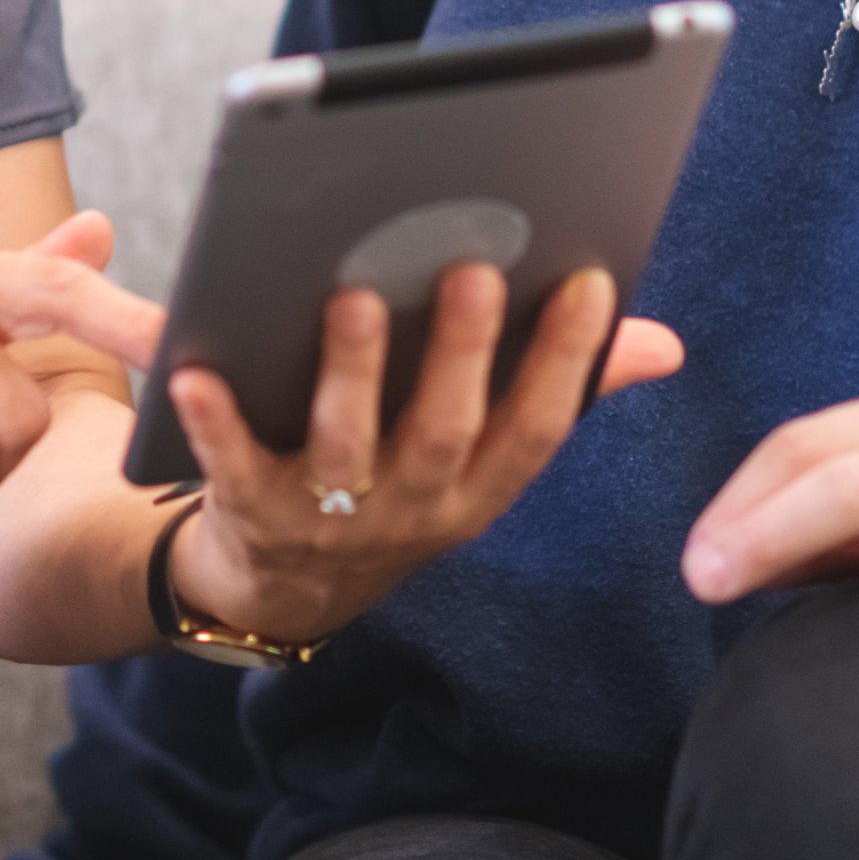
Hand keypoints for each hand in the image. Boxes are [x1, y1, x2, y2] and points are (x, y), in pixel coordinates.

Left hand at [165, 264, 682, 643]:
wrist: (280, 588)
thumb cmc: (393, 481)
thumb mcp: (483, 455)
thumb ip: (566, 390)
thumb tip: (662, 344)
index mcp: (474, 489)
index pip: (534, 427)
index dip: (568, 362)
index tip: (588, 281)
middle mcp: (410, 510)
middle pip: (441, 433)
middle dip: (462, 356)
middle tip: (471, 271)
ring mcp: (329, 517)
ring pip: (345, 447)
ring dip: (352, 374)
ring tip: (355, 297)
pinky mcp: (248, 514)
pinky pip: (232, 466)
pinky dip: (216, 422)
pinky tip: (196, 368)